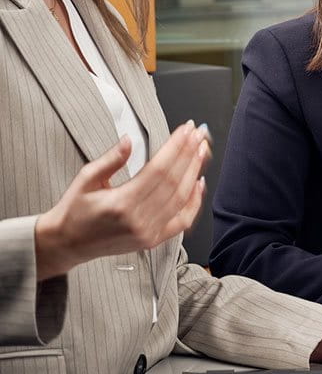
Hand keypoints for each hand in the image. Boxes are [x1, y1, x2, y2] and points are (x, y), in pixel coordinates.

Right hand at [35, 121, 209, 280]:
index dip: (176, 146)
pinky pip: (182, 220)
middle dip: (189, 154)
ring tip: (202, 151)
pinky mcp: (153, 240)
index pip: (158, 169)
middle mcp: (138, 220)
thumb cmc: (74, 211)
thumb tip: (129, 140)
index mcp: (120, 203)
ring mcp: (148, 232)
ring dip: (194, 171)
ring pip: (181, 198)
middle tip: (199, 134)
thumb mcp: (86, 179)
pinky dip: (194, 201)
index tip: (186, 130)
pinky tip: (199, 182)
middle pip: (174, 181)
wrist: (67, 244)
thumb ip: (111, 159)